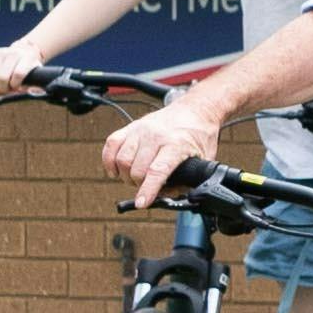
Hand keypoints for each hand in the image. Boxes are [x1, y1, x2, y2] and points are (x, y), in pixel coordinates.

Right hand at [0, 37, 45, 90]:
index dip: (15, 85)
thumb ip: (35, 86)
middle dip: (4, 88)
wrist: (24, 51)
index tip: (16, 87)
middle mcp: (14, 53)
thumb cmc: (29, 68)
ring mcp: (2, 52)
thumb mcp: (37, 75)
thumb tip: (31, 93)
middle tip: (7, 89)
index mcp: (27, 58)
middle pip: (2, 76)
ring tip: (3, 84)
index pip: (18, 74)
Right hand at [93, 102, 207, 206]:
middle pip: (137, 169)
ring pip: (121, 160)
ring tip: (136, 177)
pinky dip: (110, 161)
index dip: (148, 190)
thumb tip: (169, 196)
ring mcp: (140, 129)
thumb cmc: (199, 136)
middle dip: (139, 186)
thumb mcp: (203, 160)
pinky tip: (117, 169)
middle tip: (146, 187)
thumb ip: (188, 181)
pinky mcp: (130, 126)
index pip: (157, 170)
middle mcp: (156, 135)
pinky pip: (110, 145)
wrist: (195, 110)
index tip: (141, 203)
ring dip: (125, 176)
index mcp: (176, 144)